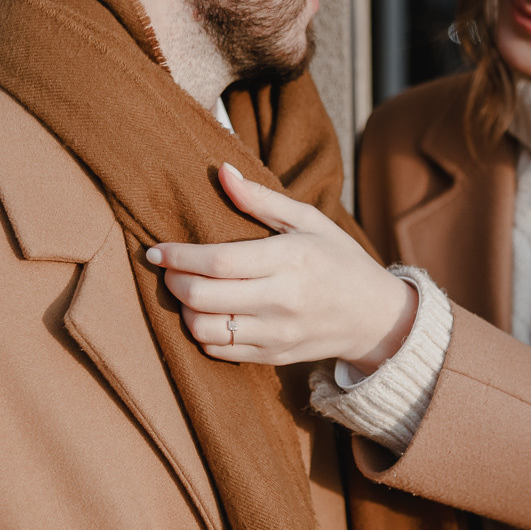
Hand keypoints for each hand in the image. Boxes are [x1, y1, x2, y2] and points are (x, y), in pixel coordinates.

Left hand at [146, 162, 417, 372]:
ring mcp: (277, 334)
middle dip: (173, 282)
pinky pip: (219, 351)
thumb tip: (222, 172)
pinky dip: (202, 333)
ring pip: (205, 329)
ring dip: (185, 310)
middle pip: (203, 297)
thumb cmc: (339, 260)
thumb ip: (261, 199)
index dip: (178, 256)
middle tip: (168, 269)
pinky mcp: (273, 357)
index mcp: (290, 261)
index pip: (218, 261)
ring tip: (188, 292)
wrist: (375, 317)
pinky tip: (208, 314)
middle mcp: (282, 301)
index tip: (156, 250)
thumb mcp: (309, 221)